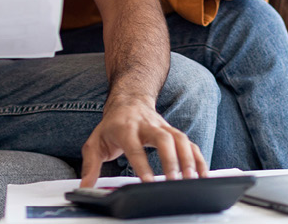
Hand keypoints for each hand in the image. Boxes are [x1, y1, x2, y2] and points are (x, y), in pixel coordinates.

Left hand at [79, 96, 208, 186]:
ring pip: (180, 138)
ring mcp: (163, 128)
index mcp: (125, 128)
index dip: (142, 164)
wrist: (129, 100)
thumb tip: (84, 187)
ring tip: (192, 179)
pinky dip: (198, 159)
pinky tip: (203, 175)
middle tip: (174, 180)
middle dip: (171, 159)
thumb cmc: (112, 125)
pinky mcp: (174, 132)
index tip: (148, 182)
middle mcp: (147, 126)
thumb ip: (90, 166)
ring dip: (188, 159)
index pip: (134, 147)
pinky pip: (190, 144)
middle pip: (163, 139)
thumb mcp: (95, 143)